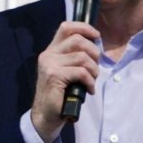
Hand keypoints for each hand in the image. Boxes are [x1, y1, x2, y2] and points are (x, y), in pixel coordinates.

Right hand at [30, 21, 101, 142]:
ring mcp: (49, 65)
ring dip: (93, 70)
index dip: (84, 28)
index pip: (66, 27)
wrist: (46, 115)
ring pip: (82, 57)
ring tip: (92, 81)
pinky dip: (90, 81)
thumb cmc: (60, 94)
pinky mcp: (54, 76)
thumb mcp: (66, 71)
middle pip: (78, 40)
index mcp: (51, 51)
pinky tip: (89, 90)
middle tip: (95, 68)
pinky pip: (81, 72)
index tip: (96, 36)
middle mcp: (48, 55)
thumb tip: (95, 46)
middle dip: (94, 53)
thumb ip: (74, 57)